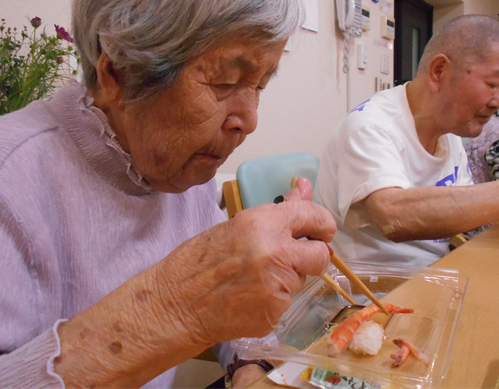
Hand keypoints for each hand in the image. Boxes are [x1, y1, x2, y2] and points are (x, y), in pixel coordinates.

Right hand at [54, 178, 334, 388]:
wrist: (175, 304)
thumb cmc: (198, 261)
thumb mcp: (237, 226)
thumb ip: (278, 211)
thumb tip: (304, 187)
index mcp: (263, 223)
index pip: (314, 217)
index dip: (323, 224)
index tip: (322, 230)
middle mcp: (275, 252)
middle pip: (321, 254)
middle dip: (312, 257)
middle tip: (293, 258)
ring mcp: (276, 285)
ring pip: (301, 280)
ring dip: (286, 279)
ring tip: (253, 279)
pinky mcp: (274, 312)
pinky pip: (286, 302)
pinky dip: (273, 300)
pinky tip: (248, 298)